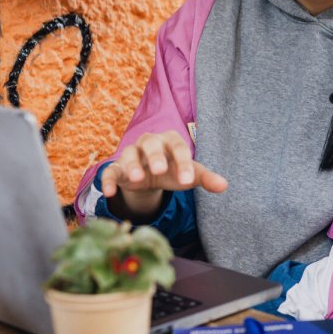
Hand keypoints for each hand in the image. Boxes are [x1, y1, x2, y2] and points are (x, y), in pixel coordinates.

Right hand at [102, 131, 227, 218]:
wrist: (149, 176)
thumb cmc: (172, 170)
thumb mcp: (188, 174)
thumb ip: (205, 178)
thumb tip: (224, 186)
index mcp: (170, 141)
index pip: (178, 147)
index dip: (183, 162)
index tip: (188, 180)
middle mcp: (148, 143)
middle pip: (150, 142)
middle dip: (155, 155)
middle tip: (160, 170)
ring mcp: (131, 155)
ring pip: (128, 154)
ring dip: (132, 165)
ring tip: (137, 179)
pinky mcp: (116, 169)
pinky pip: (110, 171)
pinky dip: (108, 180)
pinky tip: (110, 192)